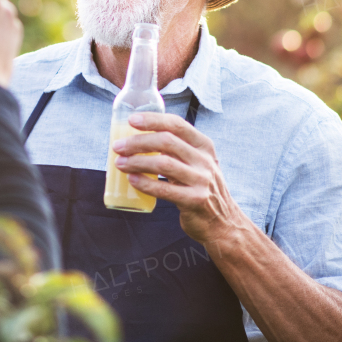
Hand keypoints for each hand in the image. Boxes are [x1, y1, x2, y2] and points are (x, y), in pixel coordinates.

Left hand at [112, 111, 249, 244]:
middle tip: (118, 146)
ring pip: (163, 164)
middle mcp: (204, 160)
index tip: (131, 120)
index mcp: (204, 146)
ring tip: (120, 163)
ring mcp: (202, 180)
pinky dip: (145, 183)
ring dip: (137, 162)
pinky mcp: (195, 200)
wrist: (223, 222)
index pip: (177, 124)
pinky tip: (132, 180)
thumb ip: (178, 150)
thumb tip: (139, 138)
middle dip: (138, 142)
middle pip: (167, 142)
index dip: (153, 120)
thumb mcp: (197, 163)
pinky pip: (164, 189)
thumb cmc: (201, 188)